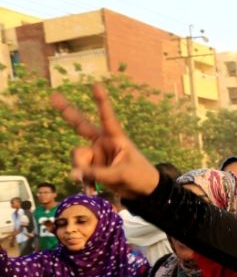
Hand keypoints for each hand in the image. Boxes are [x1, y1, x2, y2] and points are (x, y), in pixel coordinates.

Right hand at [51, 84, 159, 198]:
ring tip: (90, 184)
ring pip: (78, 157)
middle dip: (67, 111)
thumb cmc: (140, 176)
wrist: (143, 191)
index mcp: (116, 137)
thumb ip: (97, 174)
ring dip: (81, 170)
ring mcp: (96, 154)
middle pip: (81, 125)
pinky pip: (80, 172)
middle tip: (53, 96)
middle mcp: (103, 142)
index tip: (96, 85)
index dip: (101, 101)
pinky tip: (91, 191)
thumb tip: (74, 174)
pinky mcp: (93, 167)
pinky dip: (84, 182)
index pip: (107, 117)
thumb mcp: (121, 175)